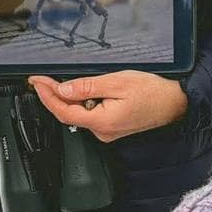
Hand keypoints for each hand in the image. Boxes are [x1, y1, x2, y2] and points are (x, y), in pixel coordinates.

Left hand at [28, 72, 187, 143]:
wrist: (175, 103)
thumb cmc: (152, 92)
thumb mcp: (117, 82)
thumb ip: (87, 87)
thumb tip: (63, 89)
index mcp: (102, 122)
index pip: (64, 111)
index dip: (47, 96)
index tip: (36, 83)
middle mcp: (102, 131)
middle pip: (69, 114)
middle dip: (54, 96)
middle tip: (41, 79)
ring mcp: (107, 131)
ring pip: (79, 114)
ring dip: (70, 98)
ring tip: (63, 81)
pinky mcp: (112, 127)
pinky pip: (91, 114)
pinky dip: (83, 102)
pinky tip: (83, 90)